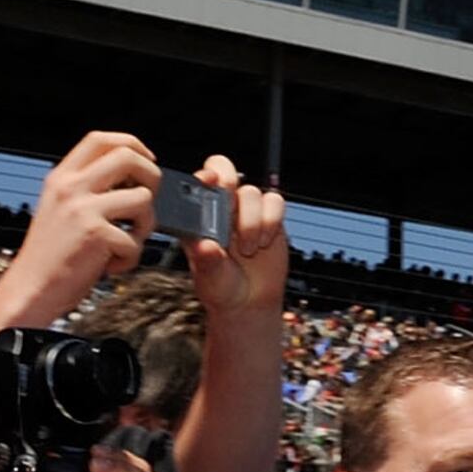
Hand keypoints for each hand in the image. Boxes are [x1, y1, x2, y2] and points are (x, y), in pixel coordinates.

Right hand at [0, 132, 159, 324]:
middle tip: (146, 201)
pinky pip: (135, 240)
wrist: (29, 290)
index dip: (131, 144)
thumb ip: (86, 189)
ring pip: (143, 199)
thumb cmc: (50, 256)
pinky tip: (110, 266)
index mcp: (61, 178)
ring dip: (145, 226)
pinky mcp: (95, 235)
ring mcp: (82, 209)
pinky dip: (130, 258)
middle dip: (152, 176)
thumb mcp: (59, 208)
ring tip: (125, 242)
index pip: (100, 139)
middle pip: (128, 157)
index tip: (146, 160)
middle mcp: (70, 187)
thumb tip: (134, 178)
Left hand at [180, 155, 289, 320]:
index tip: (208, 182)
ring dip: (251, 220)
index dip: (203, 175)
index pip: (197, 183)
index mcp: (197, 216)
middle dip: (227, 179)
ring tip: (248, 248)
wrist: (249, 302)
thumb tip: (206, 246)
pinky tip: (264, 241)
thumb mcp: (209, 278)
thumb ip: (207, 261)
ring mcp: (246, 210)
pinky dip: (272, 220)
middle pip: (223, 168)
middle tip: (229, 202)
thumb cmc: (220, 288)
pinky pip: (275, 201)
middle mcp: (220, 207)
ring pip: (251, 192)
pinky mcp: (270, 217)